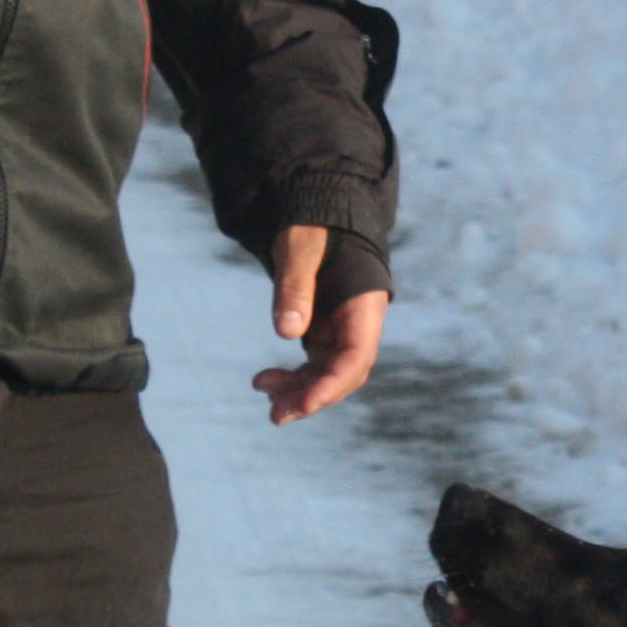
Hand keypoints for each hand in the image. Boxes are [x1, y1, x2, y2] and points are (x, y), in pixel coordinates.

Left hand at [255, 226, 385, 424]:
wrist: (316, 210)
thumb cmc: (312, 224)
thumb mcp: (300, 247)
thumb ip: (295, 286)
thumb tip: (288, 332)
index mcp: (363, 303)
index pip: (357, 356)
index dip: (332, 386)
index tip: (302, 405)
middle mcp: (359, 321)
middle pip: (344, 373)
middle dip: (313, 397)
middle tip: (276, 415)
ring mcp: (342, 327)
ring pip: (327, 373)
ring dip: (299, 391)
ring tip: (263, 392)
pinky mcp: (325, 328)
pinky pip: (314, 363)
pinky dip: (293, 377)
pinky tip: (265, 381)